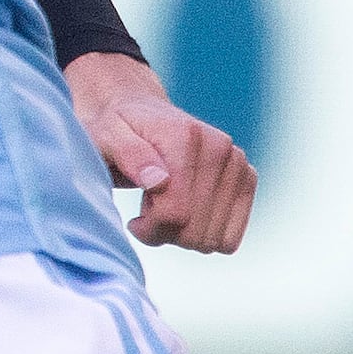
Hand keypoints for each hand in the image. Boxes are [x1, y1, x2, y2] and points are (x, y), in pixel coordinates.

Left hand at [68, 50, 255, 254]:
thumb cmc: (118, 131)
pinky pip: (230, 237)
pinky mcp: (246, 178)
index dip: (150, 229)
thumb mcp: (105, 137)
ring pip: (214, 239)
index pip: (176, 213)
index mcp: (185, 137)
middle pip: (195, 231)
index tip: (135, 222)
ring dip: (184, 235)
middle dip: (166, 233)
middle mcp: (219, 147)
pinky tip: (186, 214)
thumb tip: (158, 180)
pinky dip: (205, 234)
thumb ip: (128, 155)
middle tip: (147, 215)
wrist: (142, 114)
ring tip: (165, 208)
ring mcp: (237, 162)